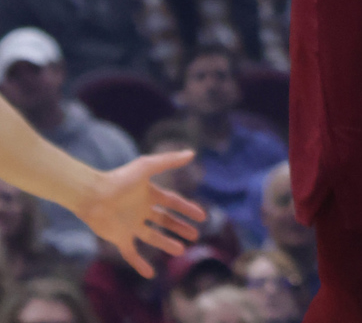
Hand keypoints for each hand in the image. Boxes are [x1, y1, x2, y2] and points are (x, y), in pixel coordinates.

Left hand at [77, 152, 204, 275]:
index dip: (187, 209)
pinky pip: (132, 253)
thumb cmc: (120, 179)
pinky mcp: (120, 238)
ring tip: (181, 250)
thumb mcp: (147, 166)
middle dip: (180, 227)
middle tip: (195, 235)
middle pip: (165, 220)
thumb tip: (191, 154)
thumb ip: (169, 161)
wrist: (93, 195)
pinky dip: (140, 264)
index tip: (202, 216)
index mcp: (149, 193)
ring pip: (152, 237)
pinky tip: (150, 273)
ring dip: (166, 244)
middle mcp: (141, 210)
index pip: (172, 202)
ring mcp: (131, 225)